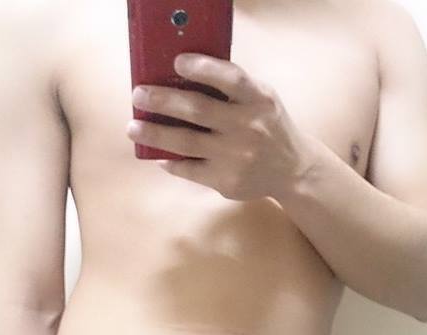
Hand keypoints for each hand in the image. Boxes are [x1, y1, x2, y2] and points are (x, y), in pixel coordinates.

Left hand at [127, 53, 313, 201]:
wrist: (293, 170)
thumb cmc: (268, 127)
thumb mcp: (262, 99)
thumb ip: (233, 88)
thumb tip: (182, 77)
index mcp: (258, 100)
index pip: (230, 78)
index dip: (202, 68)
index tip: (176, 62)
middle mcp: (248, 128)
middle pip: (198, 110)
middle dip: (163, 100)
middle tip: (138, 94)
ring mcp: (236, 157)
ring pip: (187, 143)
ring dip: (155, 133)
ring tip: (133, 127)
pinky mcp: (227, 181)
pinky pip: (190, 170)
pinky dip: (171, 162)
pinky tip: (157, 155)